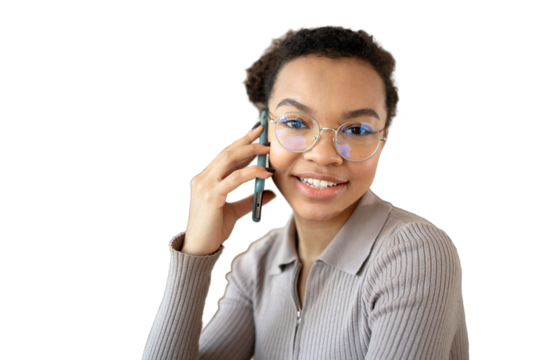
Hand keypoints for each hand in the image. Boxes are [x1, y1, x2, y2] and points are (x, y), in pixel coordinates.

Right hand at [182, 123, 275, 255]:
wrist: (199, 248)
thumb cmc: (213, 229)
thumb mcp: (233, 211)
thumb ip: (249, 200)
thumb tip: (269, 192)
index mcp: (205, 179)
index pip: (224, 155)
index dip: (241, 143)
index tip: (256, 134)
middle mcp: (203, 178)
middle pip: (227, 152)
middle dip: (247, 141)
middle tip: (264, 133)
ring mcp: (205, 185)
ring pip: (229, 159)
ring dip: (250, 152)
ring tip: (267, 150)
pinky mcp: (211, 195)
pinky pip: (235, 178)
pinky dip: (252, 173)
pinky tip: (265, 173)